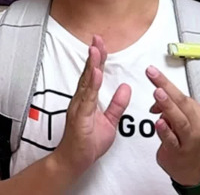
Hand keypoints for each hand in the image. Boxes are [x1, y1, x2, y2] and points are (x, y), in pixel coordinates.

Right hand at [53, 35, 131, 175]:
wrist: (74, 161)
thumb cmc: (87, 143)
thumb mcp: (109, 121)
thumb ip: (117, 104)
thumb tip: (125, 88)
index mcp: (87, 100)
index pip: (94, 75)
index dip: (99, 59)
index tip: (102, 43)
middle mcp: (81, 100)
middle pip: (88, 74)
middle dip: (94, 55)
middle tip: (98, 38)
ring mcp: (79, 108)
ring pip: (87, 83)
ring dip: (92, 65)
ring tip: (97, 50)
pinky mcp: (79, 117)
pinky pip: (87, 99)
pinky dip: (92, 85)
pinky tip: (96, 73)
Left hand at [147, 65, 199, 185]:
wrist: (195, 170)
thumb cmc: (188, 141)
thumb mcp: (182, 121)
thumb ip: (170, 108)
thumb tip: (157, 97)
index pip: (182, 96)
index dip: (166, 85)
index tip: (153, 71)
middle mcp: (197, 125)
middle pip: (182, 102)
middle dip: (166, 86)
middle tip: (152, 73)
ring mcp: (189, 139)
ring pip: (180, 120)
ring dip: (168, 106)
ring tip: (157, 93)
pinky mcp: (179, 152)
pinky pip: (172, 140)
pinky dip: (166, 131)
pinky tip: (159, 123)